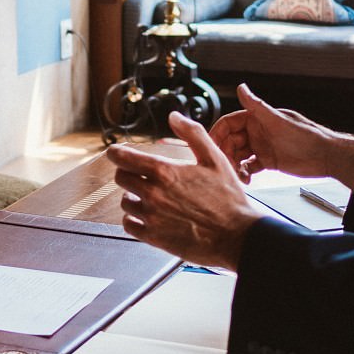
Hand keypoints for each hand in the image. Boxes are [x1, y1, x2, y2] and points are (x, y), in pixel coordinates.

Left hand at [106, 111, 260, 270]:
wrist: (237, 235)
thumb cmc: (228, 197)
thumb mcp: (215, 158)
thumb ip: (193, 134)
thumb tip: (174, 116)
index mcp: (165, 172)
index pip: (123, 158)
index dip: (116, 153)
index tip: (116, 153)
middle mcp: (153, 194)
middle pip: (121, 178)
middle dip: (127, 173)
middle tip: (139, 175)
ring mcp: (152, 216)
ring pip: (125, 202)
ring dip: (132, 196)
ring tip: (148, 196)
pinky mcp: (153, 237)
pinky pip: (129, 225)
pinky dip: (133, 219)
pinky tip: (146, 215)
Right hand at [211, 84, 353, 193]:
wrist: (326, 156)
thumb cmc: (306, 136)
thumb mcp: (277, 121)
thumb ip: (257, 106)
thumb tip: (241, 87)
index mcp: (257, 119)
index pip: (229, 123)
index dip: (217, 133)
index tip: (210, 144)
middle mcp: (258, 132)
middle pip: (231, 141)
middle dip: (225, 153)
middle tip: (223, 164)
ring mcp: (262, 147)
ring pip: (238, 155)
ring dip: (233, 164)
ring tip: (236, 174)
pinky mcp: (268, 161)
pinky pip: (249, 167)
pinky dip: (244, 173)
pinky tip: (246, 179)